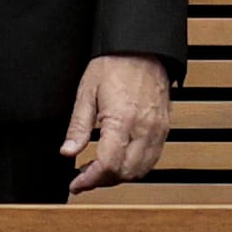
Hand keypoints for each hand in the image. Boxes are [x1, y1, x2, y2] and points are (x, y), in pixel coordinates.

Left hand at [62, 54, 172, 192]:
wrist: (142, 47)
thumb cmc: (115, 63)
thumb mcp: (87, 91)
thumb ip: (78, 125)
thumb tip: (68, 151)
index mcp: (122, 119)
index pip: (108, 165)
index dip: (90, 180)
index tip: (77, 183)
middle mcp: (144, 128)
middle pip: (125, 173)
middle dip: (103, 181)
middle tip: (84, 177)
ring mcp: (157, 129)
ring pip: (141, 171)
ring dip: (120, 177)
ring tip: (100, 171)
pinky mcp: (164, 128)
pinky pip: (152, 159)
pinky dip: (136, 168)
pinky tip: (120, 161)